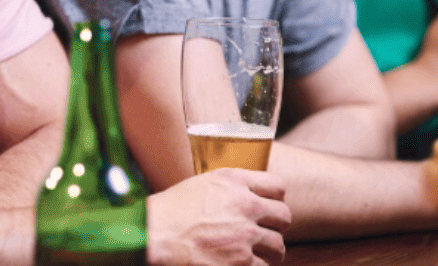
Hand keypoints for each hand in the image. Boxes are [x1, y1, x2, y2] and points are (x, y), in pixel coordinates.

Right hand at [146, 168, 289, 265]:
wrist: (153, 235)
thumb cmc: (170, 211)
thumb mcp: (201, 184)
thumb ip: (230, 187)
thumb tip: (248, 196)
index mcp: (235, 181)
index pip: (278, 186)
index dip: (275, 199)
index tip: (268, 208)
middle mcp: (245, 205)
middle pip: (284, 217)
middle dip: (275, 227)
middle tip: (263, 234)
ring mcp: (245, 236)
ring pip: (278, 246)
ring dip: (269, 251)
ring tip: (254, 253)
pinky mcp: (242, 262)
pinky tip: (243, 264)